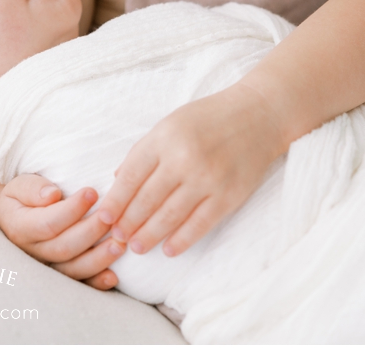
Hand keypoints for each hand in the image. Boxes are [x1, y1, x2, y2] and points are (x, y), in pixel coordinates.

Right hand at [0, 173, 124, 289]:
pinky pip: (80, 283)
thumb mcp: (20, 186)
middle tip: (112, 216)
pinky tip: (113, 277)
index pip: (47, 223)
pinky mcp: (63, 274)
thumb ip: (32, 189)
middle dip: (91, 232)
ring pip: (73, 269)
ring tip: (120, 244)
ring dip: (98, 259)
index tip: (92, 192)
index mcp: (21, 228)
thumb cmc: (27, 196)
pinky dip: (96, 282)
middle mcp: (34, 252)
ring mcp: (49, 266)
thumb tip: (51, 195)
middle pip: (63, 247)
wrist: (20, 217)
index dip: (71, 210)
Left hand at [96, 83, 284, 257]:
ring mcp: (208, 178)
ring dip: (149, 236)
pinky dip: (182, 239)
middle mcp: (184, 158)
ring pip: (169, 216)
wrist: (261, 114)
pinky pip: (200, 223)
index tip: (103, 220)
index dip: (114, 203)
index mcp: (165, 138)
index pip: (130, 178)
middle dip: (127, 224)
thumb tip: (118, 183)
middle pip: (146, 201)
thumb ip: (144, 151)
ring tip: (137, 248)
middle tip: (117, 240)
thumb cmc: (211, 119)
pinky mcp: (230, 194)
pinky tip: (169, 249)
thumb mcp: (171, 124)